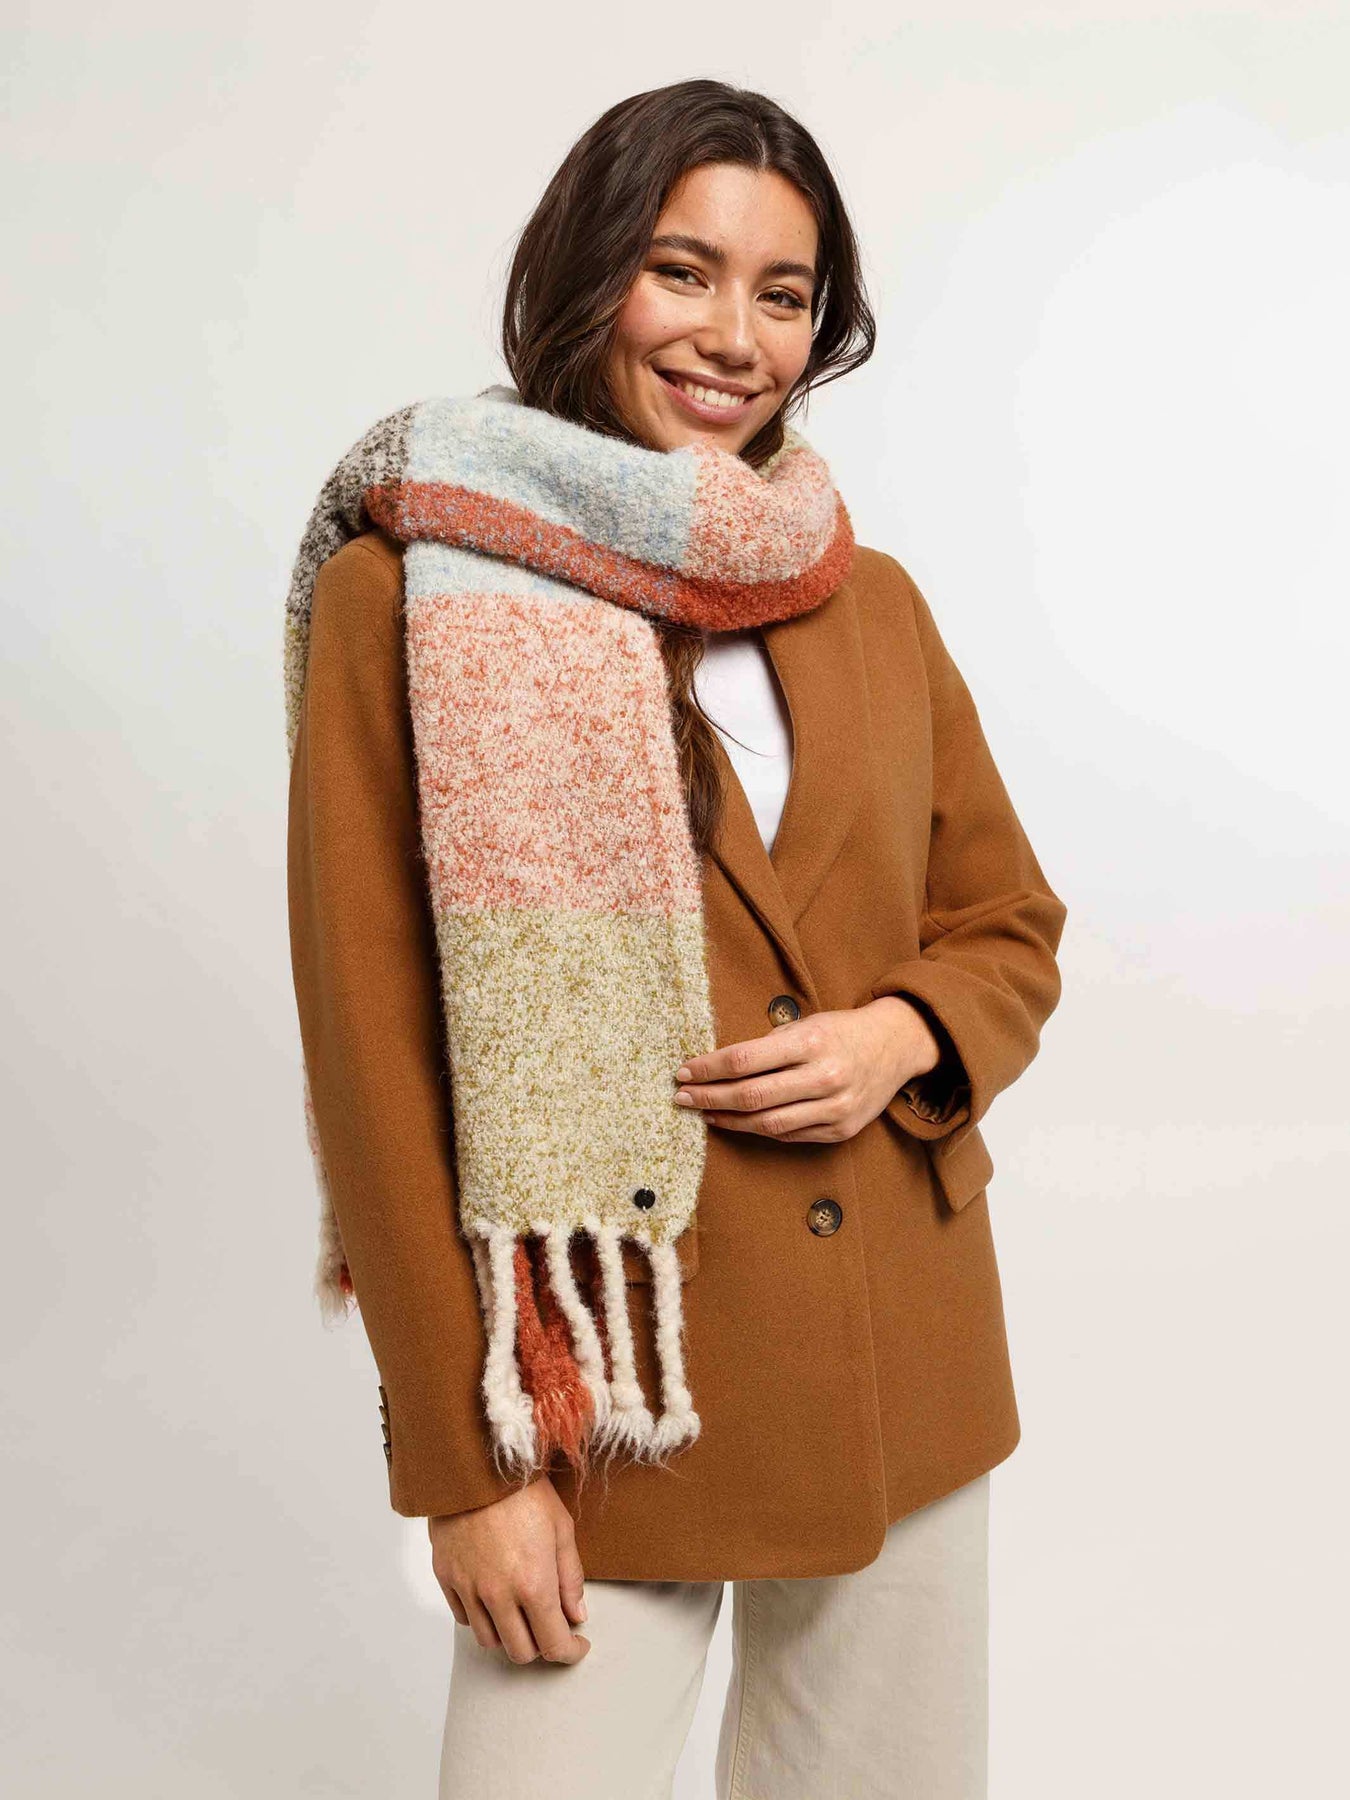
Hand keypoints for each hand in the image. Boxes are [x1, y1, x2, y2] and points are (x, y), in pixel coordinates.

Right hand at [428, 1476, 589, 1664]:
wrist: (475, 1463)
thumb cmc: (522, 1489)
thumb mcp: (561, 1527)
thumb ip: (570, 1578)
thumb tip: (576, 1615)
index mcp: (533, 1584)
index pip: (553, 1644)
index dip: (570, 1652)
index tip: (576, 1645)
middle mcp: (498, 1595)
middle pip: (520, 1652)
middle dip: (541, 1646)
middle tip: (550, 1626)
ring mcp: (469, 1588)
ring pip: (489, 1641)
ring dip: (509, 1635)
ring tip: (521, 1612)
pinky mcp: (447, 1577)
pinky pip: (464, 1618)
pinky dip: (482, 1617)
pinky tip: (494, 1598)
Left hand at [672, 996, 940, 1143]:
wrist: (896, 1046)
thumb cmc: (842, 1031)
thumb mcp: (807, 1024)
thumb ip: (768, 1046)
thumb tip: (718, 1066)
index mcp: (812, 1042)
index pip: (745, 1059)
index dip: (708, 1068)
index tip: (683, 1071)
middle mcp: (825, 1077)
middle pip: (751, 1095)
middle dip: (709, 1096)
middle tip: (682, 1096)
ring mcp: (835, 1109)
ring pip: (767, 1124)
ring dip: (729, 1120)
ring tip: (705, 1111)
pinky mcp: (841, 1130)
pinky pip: (789, 1135)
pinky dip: (759, 1130)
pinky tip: (739, 1121)